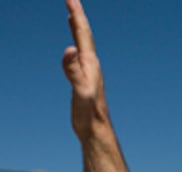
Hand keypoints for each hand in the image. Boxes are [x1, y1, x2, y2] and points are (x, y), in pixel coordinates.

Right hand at [62, 0, 109, 139]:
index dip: (76, 14)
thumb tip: (70, 50)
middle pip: (83, 34)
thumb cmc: (90, 114)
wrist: (96, 131)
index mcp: (90, 63)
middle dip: (77, 15)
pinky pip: (79, 56)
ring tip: (72, 16)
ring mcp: (88, 72)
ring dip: (77, 28)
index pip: (82, 33)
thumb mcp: (81, 91)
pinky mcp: (84, 79)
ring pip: (82, 44)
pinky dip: (75, 45)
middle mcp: (91, 65)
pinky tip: (73, 47)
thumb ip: (75, 71)